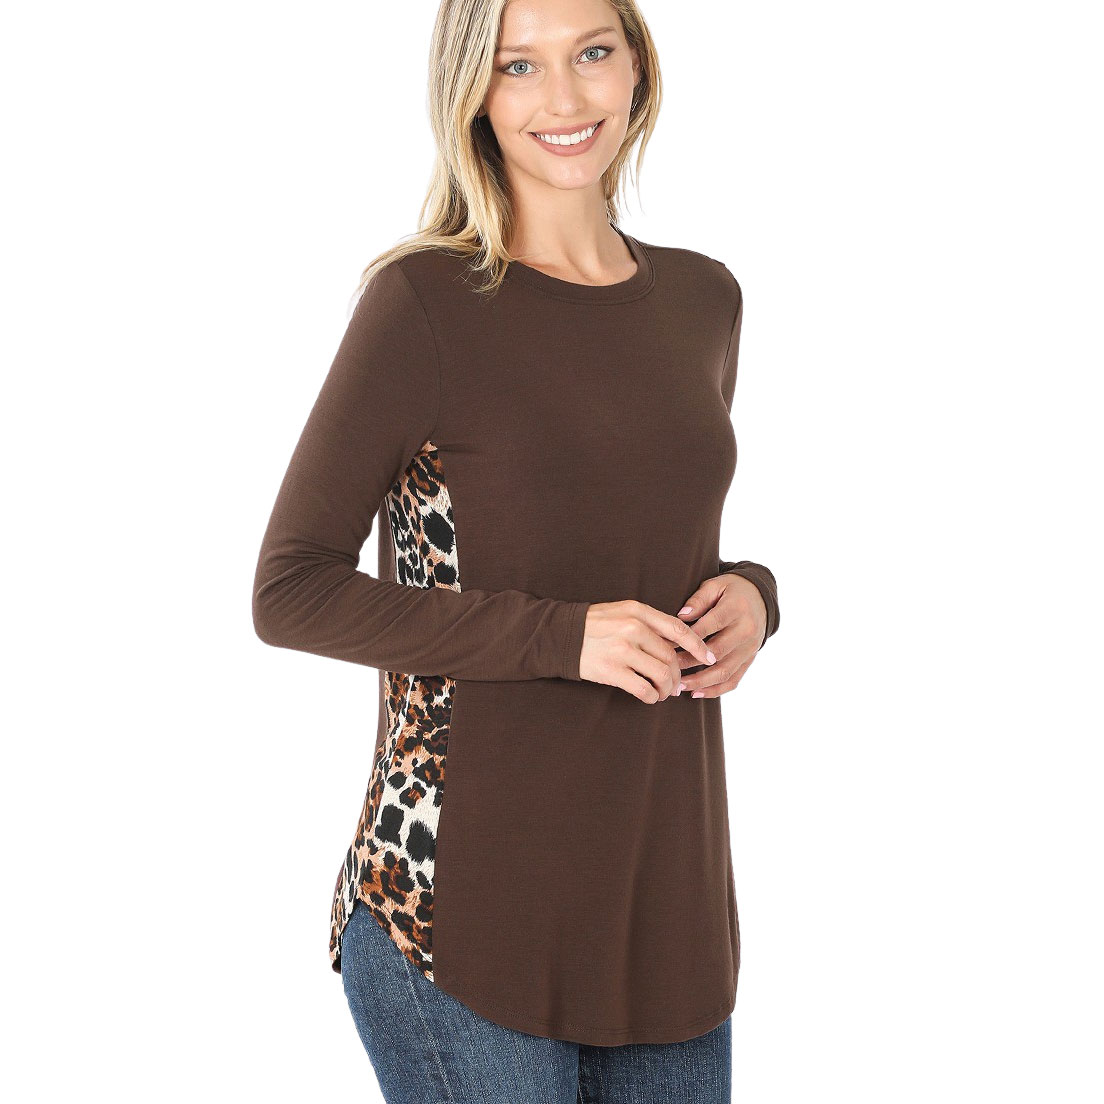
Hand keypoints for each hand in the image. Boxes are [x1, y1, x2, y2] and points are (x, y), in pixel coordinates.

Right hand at [578, 600, 718, 703]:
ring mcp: (622, 650)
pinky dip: (651, 697)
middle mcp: (633, 629)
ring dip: (667, 690)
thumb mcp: (622, 612)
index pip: (679, 629)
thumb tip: (676, 647)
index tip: (709, 658)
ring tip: (663, 693)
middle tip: (676, 685)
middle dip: (678, 676)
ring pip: (661, 675)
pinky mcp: (612, 670)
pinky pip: (643, 689)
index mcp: (638, 612)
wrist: (560, 635)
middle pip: (671, 658)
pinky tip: (649, 697)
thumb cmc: (594, 625)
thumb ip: (649, 624)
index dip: (698, 646)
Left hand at [672, 574, 766, 697]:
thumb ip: (698, 600)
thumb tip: (681, 616)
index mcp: (737, 609)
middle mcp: (747, 631)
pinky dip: (715, 690)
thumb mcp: (715, 585)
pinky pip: (734, 680)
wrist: (760, 599)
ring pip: (725, 671)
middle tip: (669, 668)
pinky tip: (696, 693)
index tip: (667, 644)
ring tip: (678, 686)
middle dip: (690, 662)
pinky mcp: (750, 660)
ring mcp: (750, 648)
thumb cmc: (731, 591)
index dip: (688, 637)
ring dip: (700, 681)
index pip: (710, 626)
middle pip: (717, 651)